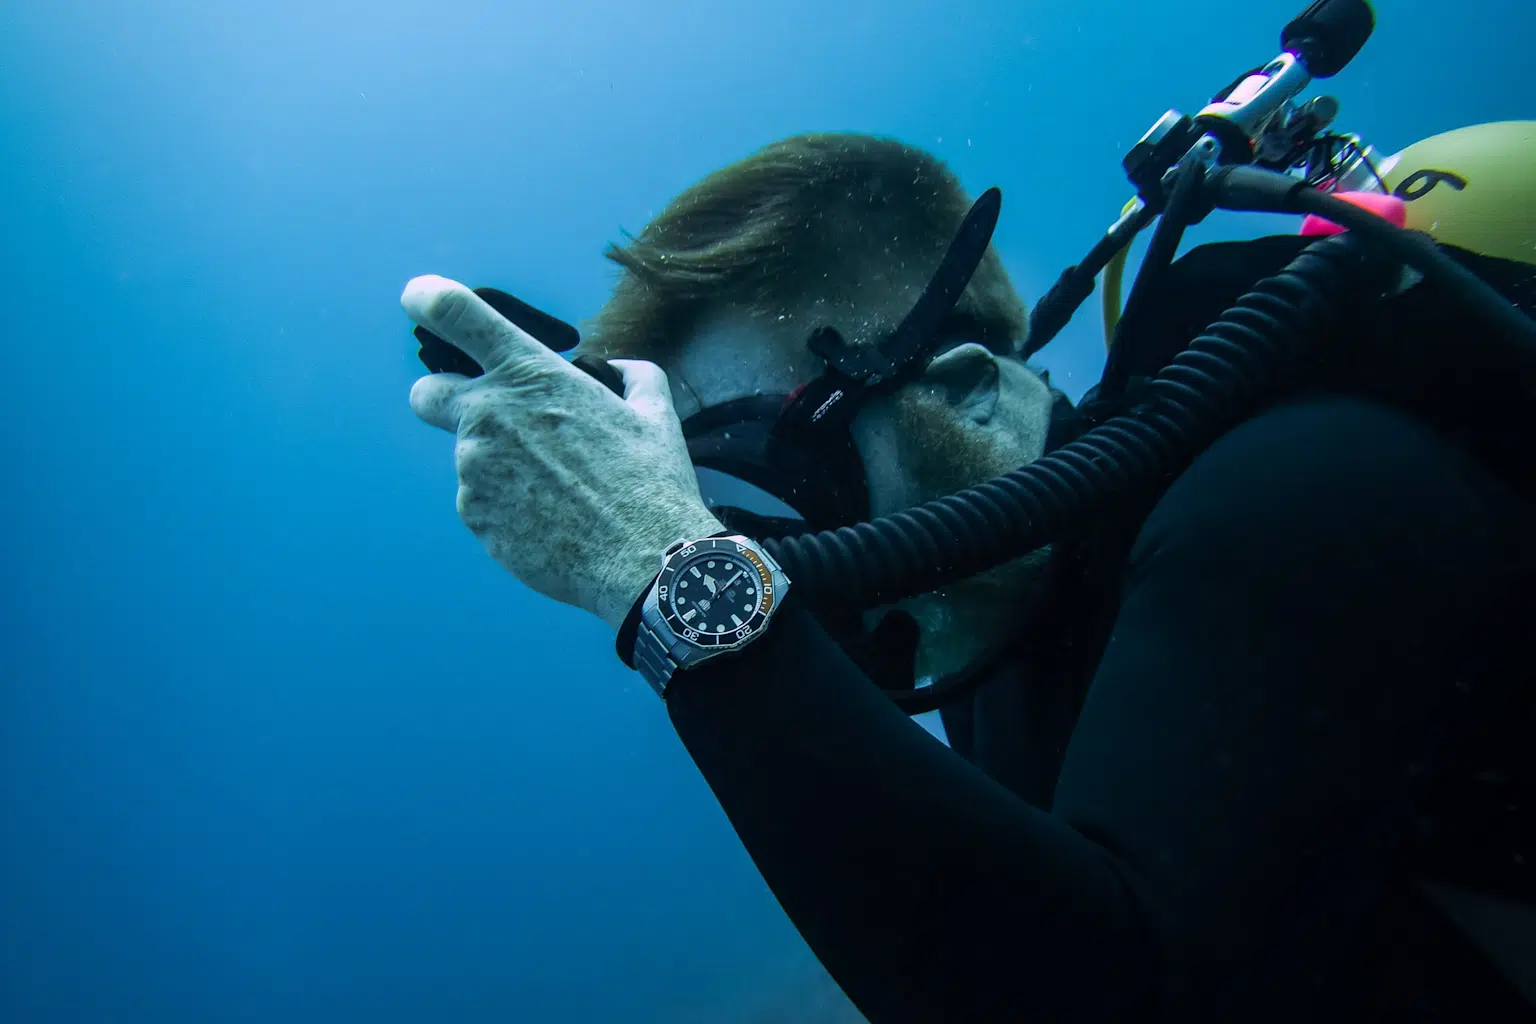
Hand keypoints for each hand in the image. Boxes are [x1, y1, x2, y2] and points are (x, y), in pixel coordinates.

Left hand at [403, 275, 724, 629]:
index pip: (452, 311)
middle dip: (445, 401)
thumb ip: (626, 374)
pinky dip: (507, 506)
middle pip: (425, 393)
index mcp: (529, 374)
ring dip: (500, 466)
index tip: (419, 300)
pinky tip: (550, 519)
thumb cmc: (650, 481)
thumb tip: (611, 371)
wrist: (643, 559)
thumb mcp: (652, 409)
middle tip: (493, 422)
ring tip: (556, 490)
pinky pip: (480, 501)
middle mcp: (488, 415)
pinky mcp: (473, 515)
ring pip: (469, 457)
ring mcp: (473, 469)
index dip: (426, 298)